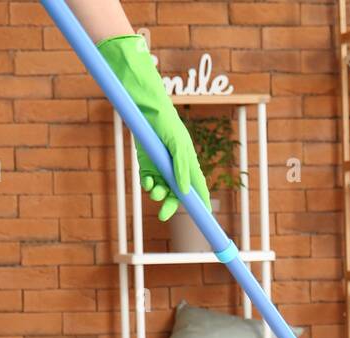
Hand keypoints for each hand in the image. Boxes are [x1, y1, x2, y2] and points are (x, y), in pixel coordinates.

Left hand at [98, 34, 209, 220]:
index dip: (201, 202)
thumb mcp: (177, 144)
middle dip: (170, 205)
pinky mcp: (147, 163)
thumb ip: (181, 167)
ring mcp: (161, 166)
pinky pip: (148, 181)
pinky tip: (145, 180)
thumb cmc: (166, 123)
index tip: (204, 216)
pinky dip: (146, 184)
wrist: (145, 110)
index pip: (198, 187)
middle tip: (163, 216)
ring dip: (156, 194)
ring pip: (161, 190)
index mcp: (188, 162)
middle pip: (177, 194)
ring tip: (152, 191)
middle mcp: (176, 167)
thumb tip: (183, 191)